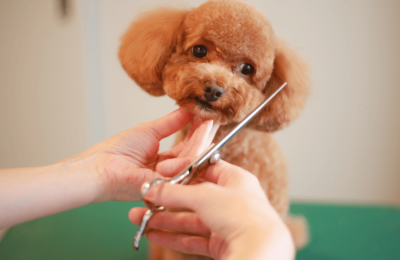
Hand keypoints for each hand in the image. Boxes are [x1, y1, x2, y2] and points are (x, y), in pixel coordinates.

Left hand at [63, 109, 218, 202]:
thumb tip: (187, 110)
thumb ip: (170, 123)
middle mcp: (168, 172)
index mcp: (162, 161)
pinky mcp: (169, 183)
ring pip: (193, 158)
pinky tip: (203, 131)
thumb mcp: (149, 132)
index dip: (196, 132)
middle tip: (213, 117)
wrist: (99, 167)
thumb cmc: (116, 152)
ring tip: (209, 121)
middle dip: (204, 135)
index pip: (185, 147)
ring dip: (202, 138)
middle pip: (192, 153)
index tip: (205, 117)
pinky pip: (186, 164)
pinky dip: (196, 146)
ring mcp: (169, 179)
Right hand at [129, 161, 294, 259]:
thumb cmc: (243, 215)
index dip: (182, 170)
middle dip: (167, 200)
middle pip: (194, 197)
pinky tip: (156, 235)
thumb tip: (153, 189)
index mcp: (236, 180)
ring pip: (191, 220)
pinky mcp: (222, 244)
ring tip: (142, 219)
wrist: (260, 249)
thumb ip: (176, 192)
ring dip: (166, 219)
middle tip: (146, 200)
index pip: (205, 169)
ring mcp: (227, 224)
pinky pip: (193, 239)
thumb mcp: (204, 196)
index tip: (162, 172)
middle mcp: (232, 201)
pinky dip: (174, 237)